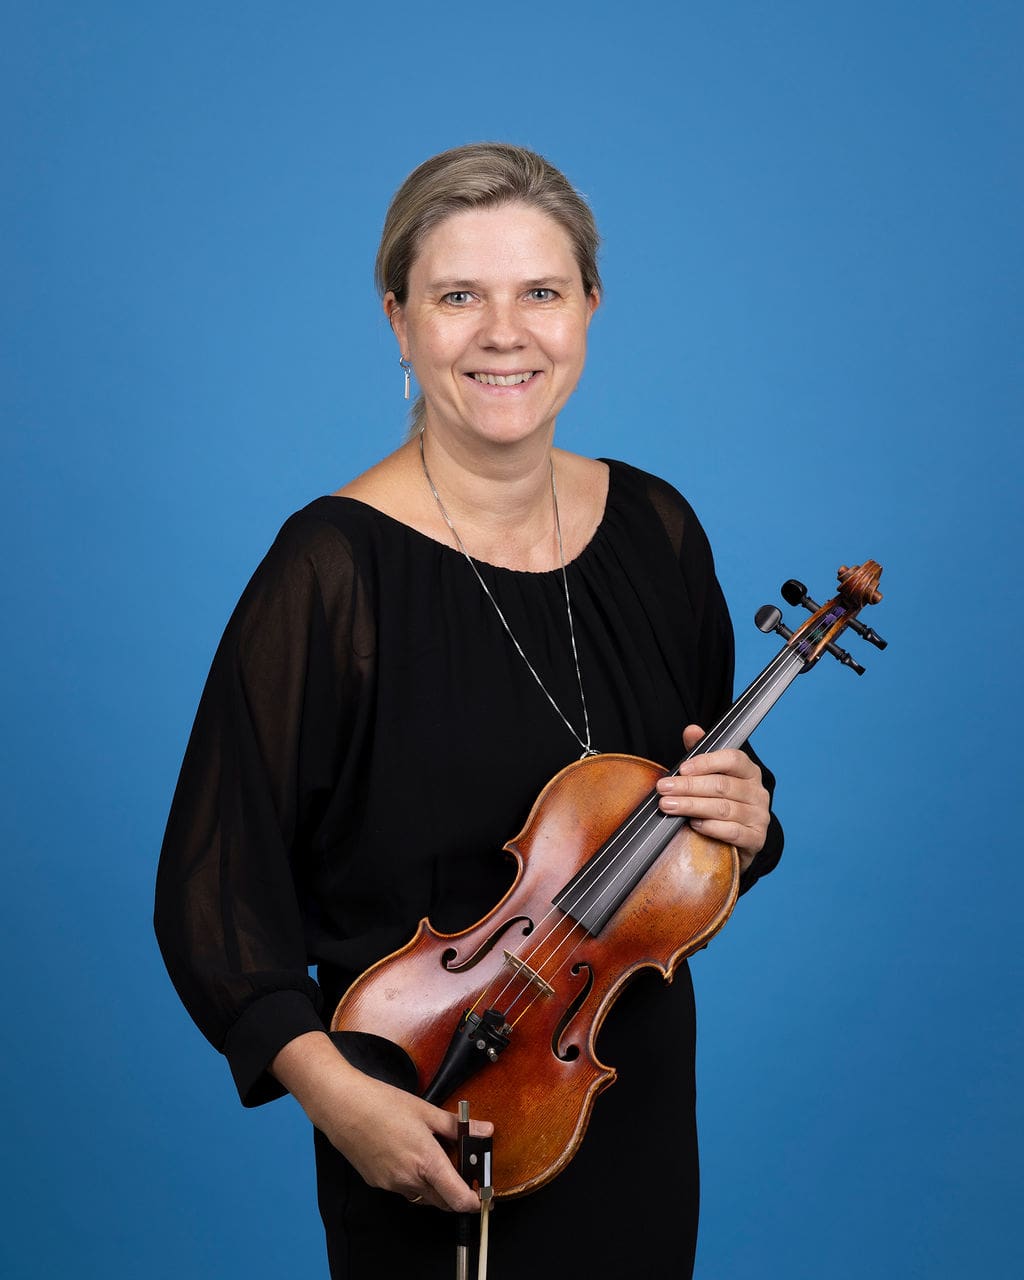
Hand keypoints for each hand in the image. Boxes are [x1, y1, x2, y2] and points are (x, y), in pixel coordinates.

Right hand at [271, 1032, 492, 1211]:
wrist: (342, 1107)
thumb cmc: (383, 1104)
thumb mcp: (425, 1110)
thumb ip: (457, 1125)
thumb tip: (486, 1130)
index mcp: (427, 1163)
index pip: (459, 1200)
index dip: (476, 1201)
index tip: (484, 1194)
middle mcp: (410, 1181)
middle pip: (443, 1202)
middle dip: (457, 1193)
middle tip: (464, 1170)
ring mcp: (392, 1185)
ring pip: (423, 1196)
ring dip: (436, 1186)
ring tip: (436, 1157)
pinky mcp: (378, 1183)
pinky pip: (405, 1189)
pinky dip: (416, 1180)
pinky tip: (412, 1155)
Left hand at [654, 724, 769, 873]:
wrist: (738, 840)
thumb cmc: (722, 803)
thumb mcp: (712, 777)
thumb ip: (701, 754)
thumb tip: (691, 730)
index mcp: (749, 772)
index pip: (732, 759)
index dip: (706, 762)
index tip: (681, 768)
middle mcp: (758, 792)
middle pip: (722, 785)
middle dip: (689, 786)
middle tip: (664, 789)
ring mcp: (759, 816)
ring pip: (723, 808)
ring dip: (692, 806)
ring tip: (670, 806)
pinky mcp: (756, 838)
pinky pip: (733, 831)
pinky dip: (711, 827)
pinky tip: (694, 824)